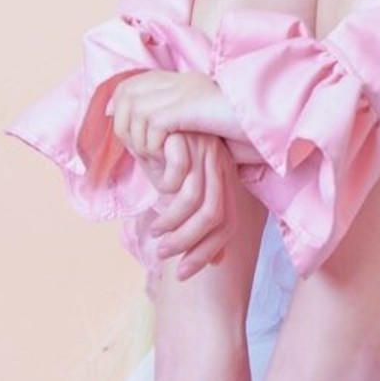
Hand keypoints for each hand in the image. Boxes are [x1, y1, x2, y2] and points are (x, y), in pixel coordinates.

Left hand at [106, 70, 240, 170]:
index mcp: (181, 80)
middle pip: (125, 94)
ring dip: (140, 141)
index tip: (122, 126)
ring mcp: (180, 91)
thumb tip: (142, 120)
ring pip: (134, 114)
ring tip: (156, 158)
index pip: (131, 83)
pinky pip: (151, 129)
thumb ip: (175, 117)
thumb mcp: (203, 121)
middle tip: (138, 149)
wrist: (266, 125)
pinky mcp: (183, 108)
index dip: (119, 103)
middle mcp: (177, 81)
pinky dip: (154, 148)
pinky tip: (170, 157)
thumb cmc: (240, 130)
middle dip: (123, 124)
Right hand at [149, 130, 237, 280]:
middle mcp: (220, 167)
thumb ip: (195, 218)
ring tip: (155, 233)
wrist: (153, 107)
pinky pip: (179, 173)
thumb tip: (217, 261)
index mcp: (223, 180)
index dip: (207, 252)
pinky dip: (166, 190)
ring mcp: (205, 150)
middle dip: (188, 242)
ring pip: (196, 199)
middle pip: (215, 216)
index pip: (226, 225)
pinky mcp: (187, 136)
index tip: (183, 273)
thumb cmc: (166, 155)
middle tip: (163, 254)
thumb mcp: (180, 188)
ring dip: (173, 223)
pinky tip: (155, 191)